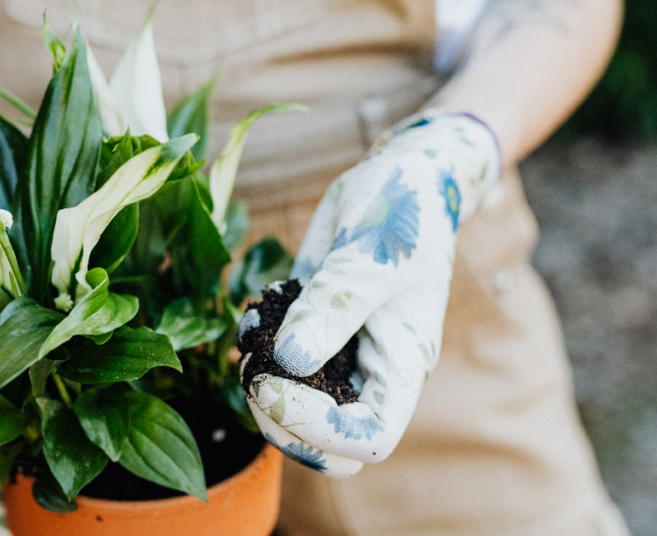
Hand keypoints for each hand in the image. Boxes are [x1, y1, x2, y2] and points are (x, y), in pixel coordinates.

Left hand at [241, 112, 499, 477]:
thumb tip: (290, 361)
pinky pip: (276, 362)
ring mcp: (337, 350)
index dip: (319, 430)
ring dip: (261, 384)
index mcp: (400, 365)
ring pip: (294, 406)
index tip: (274, 386)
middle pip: (326, 441)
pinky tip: (254, 312)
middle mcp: (369, 369)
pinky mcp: (309, 324)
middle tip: (252, 374)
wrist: (399, 175)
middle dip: (281, 420)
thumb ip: (331, 308)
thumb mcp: (371, 257)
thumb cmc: (404, 210)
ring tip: (252, 333)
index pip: (368, 438)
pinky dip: (256, 347)